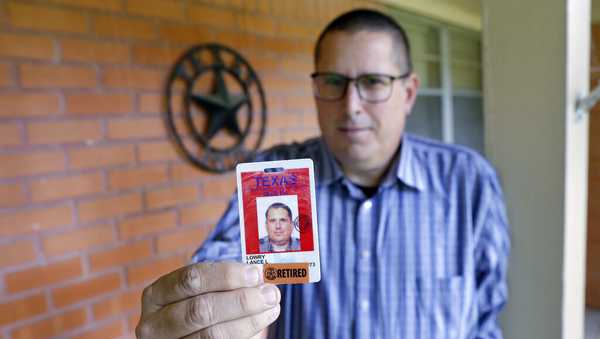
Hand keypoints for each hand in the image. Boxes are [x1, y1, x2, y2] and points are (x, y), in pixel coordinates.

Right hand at [136, 262, 279, 338]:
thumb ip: (224, 281)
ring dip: (249, 320)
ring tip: (272, 307)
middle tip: (270, 293)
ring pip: (212, 335)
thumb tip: (260, 275)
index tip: (256, 273)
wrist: (182, 335)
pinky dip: (245, 333)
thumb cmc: (195, 304)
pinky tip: (260, 321)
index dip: (226, 275)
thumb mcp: (199, 290)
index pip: (191, 279)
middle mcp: (155, 324)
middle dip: (241, 300)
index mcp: (156, 295)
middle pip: (201, 310)